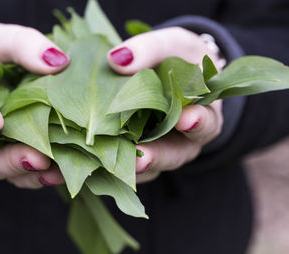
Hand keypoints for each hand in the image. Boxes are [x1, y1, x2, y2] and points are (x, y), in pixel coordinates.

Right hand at [0, 22, 68, 188]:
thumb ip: (19, 45)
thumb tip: (56, 61)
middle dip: (6, 158)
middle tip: (31, 156)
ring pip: (5, 171)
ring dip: (27, 171)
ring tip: (49, 167)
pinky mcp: (17, 158)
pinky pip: (25, 175)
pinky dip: (42, 176)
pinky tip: (60, 172)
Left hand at [107, 27, 222, 182]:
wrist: (165, 73)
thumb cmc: (177, 59)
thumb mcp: (172, 45)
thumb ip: (152, 49)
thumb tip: (116, 58)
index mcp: (201, 113)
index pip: (205, 122)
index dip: (198, 123)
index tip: (187, 119)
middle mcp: (180, 140)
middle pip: (172, 154)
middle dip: (157, 156)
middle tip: (142, 158)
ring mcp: (155, 150)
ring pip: (144, 165)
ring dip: (126, 166)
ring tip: (111, 165)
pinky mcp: (130, 154)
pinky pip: (120, 163)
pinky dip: (107, 163)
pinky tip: (89, 161)